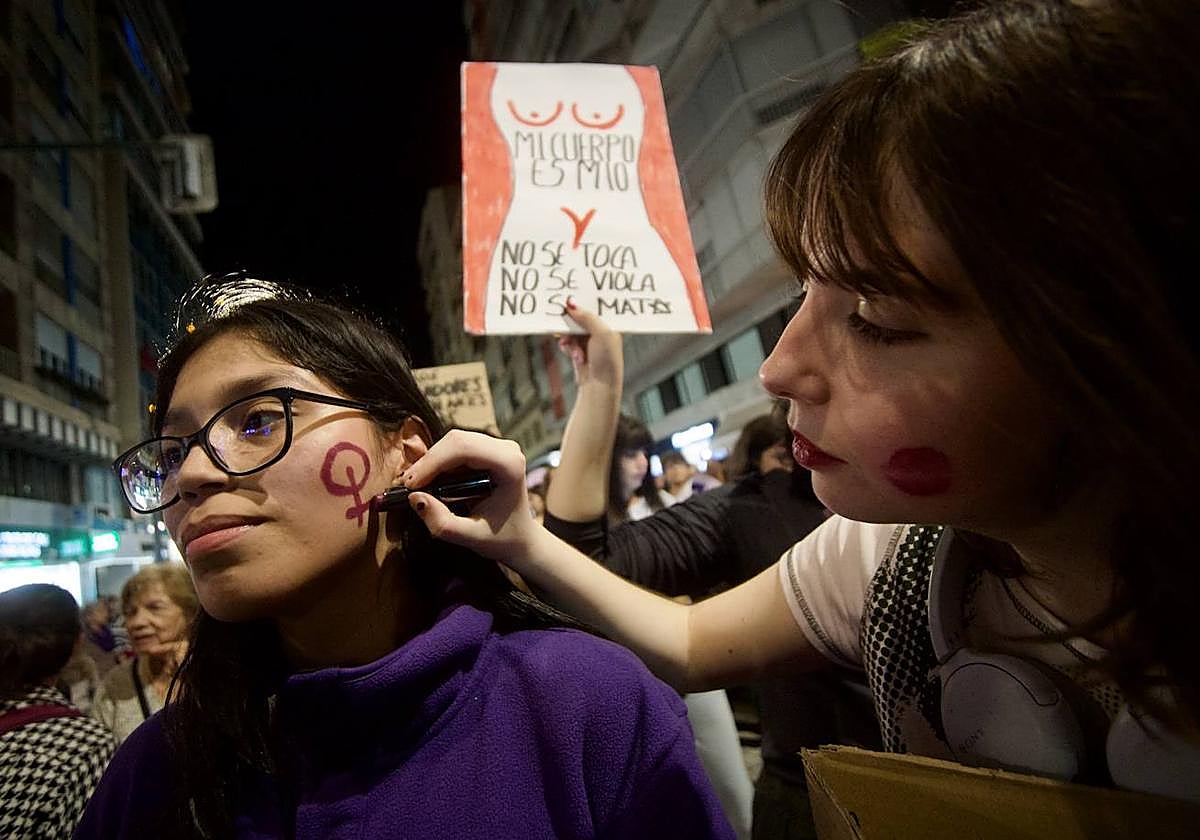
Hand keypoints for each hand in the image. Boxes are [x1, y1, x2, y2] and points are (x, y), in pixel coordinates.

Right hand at [400, 430, 544, 572]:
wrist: (521, 538)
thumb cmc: (503, 539)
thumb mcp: (471, 538)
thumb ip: (442, 523)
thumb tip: (416, 498)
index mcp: (510, 465)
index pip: (463, 449)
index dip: (432, 462)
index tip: (410, 485)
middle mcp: (507, 449)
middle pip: (456, 440)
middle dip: (428, 462)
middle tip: (408, 487)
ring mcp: (498, 447)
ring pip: (453, 441)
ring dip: (431, 462)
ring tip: (417, 487)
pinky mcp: (488, 450)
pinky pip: (455, 448)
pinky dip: (438, 463)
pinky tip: (430, 482)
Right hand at [557, 304, 621, 389]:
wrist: (599, 386)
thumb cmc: (607, 359)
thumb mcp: (601, 333)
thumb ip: (587, 317)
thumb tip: (571, 304)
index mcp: (612, 324)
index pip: (596, 307)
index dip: (584, 302)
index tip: (571, 297)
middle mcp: (601, 331)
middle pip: (581, 317)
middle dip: (572, 322)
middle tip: (563, 318)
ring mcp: (589, 341)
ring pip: (571, 330)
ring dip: (569, 338)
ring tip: (574, 350)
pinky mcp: (579, 350)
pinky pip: (567, 341)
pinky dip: (567, 346)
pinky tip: (573, 355)